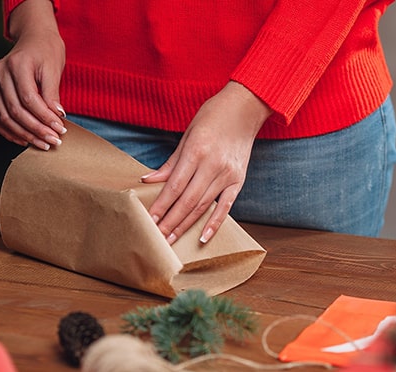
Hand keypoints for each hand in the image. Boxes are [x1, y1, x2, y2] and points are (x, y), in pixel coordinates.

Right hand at [0, 0, 65, 149]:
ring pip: (4, 117)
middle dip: (36, 130)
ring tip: (43, 144)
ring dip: (24, 135)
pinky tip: (25, 141)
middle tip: (55, 142)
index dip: (45, 118)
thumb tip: (57, 117)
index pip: (29, 99)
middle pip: (15, 110)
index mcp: (16, 65)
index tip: (60, 130)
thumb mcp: (54, 68)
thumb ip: (53, 92)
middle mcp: (0, 74)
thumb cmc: (47, 51)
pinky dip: (10, 132)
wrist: (33, 39)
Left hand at [141, 81, 271, 243]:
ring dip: (186, 225)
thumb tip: (149, 181)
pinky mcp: (239, 180)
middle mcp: (213, 165)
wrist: (246, 108)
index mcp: (196, 151)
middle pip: (188, 201)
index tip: (149, 221)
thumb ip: (171, 162)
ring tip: (172, 240)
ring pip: (203, 206)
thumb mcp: (188, 134)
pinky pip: (226, 206)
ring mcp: (228, 174)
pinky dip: (214, 223)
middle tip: (157, 239)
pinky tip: (203, 237)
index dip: (161, 206)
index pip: (175, 186)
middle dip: (170, 222)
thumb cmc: (213, 116)